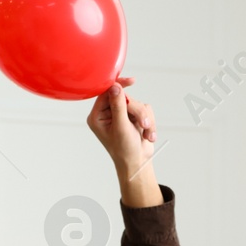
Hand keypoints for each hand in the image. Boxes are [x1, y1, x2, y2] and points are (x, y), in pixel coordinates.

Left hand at [87, 78, 160, 206]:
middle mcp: (108, 114)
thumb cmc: (124, 150)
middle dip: (136, 111)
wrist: (138, 163)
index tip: (131, 82)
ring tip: (145, 133)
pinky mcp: (133, 116)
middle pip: (125, 98)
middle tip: (141, 124)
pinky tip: (147, 135)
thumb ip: (118, 106)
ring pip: (137, 103)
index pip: (106, 93)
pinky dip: (149, 121)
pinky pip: (145, 109)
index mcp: (97, 116)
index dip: (119, 86)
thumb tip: (115, 86)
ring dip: (144, 118)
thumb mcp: (120, 127)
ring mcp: (122, 114)